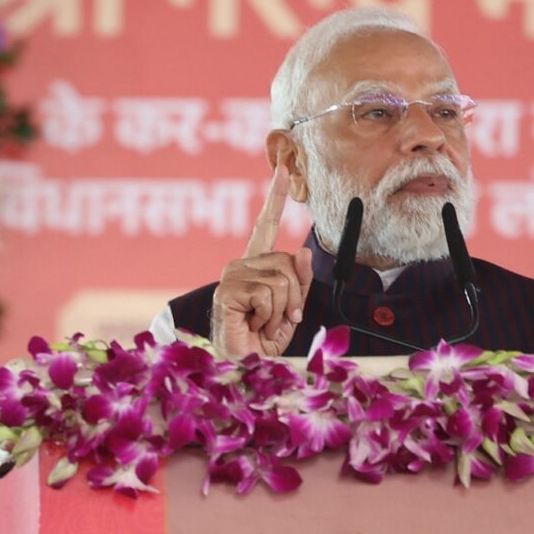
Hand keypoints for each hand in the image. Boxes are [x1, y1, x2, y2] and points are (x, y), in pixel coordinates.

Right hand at [211, 164, 312, 356]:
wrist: (242, 366)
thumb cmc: (262, 341)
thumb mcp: (289, 309)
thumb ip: (299, 282)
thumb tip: (304, 252)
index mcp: (256, 266)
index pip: (266, 224)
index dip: (275, 196)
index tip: (282, 167)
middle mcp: (241, 265)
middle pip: (289, 262)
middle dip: (294, 297)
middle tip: (277, 319)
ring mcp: (231, 275)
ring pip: (282, 279)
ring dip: (281, 310)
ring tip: (262, 323)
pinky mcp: (228, 290)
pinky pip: (268, 293)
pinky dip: (269, 316)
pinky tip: (253, 324)